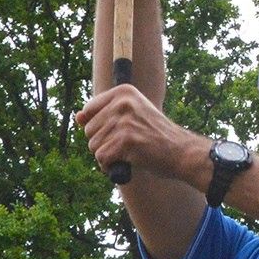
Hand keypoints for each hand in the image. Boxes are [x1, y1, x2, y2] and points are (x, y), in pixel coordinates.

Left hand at [74, 84, 201, 182]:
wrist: (180, 151)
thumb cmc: (155, 135)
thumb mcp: (132, 114)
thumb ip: (104, 113)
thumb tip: (78, 117)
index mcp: (124, 92)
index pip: (88, 111)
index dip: (98, 128)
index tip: (119, 132)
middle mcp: (122, 102)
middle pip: (88, 131)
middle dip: (103, 143)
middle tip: (126, 144)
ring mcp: (124, 121)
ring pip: (93, 146)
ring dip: (107, 156)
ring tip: (128, 152)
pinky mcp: (126, 140)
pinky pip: (101, 158)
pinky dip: (110, 166)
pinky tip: (126, 162)